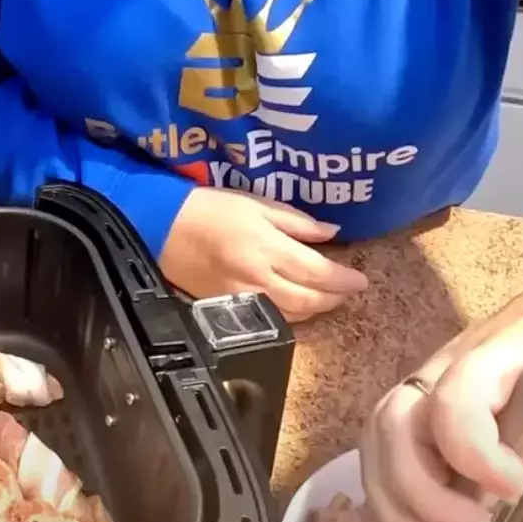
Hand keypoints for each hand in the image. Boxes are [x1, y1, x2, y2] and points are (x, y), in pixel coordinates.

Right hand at [159, 187, 367, 321]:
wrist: (160, 228)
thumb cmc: (209, 208)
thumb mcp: (256, 204)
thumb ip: (295, 221)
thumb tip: (331, 232)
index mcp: (268, 249)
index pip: (317, 272)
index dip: (343, 279)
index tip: (361, 280)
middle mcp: (259, 279)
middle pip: (308, 300)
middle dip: (333, 298)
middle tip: (349, 291)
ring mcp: (242, 298)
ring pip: (290, 314)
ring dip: (314, 309)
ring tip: (328, 299)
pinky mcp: (226, 307)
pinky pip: (268, 318)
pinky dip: (290, 315)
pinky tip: (296, 306)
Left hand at [358, 244, 522, 521]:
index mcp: (456, 399)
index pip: (387, 450)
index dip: (381, 508)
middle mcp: (451, 374)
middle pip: (381, 438)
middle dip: (400, 512)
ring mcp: (476, 355)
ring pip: (403, 420)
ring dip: (425, 492)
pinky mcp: (511, 343)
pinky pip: (460, 396)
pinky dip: (470, 449)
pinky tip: (505, 480)